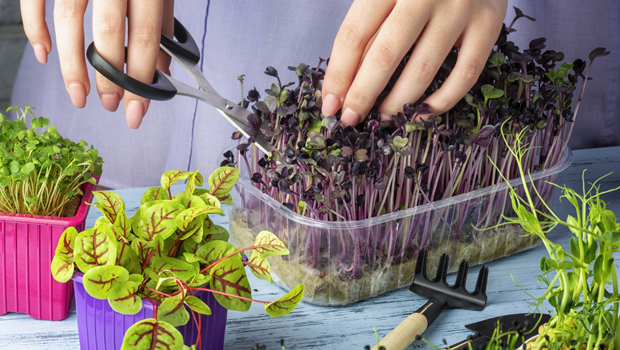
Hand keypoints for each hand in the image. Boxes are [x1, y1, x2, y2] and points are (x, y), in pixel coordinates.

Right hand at [20, 0, 174, 127]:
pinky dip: (35, 30)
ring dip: (72, 65)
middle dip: (108, 77)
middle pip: (107, 31)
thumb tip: (162, 69)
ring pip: (68, 20)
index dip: (141, 78)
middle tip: (110, 104)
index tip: (137, 110)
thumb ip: (161, 24)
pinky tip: (46, 56)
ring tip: (80, 95)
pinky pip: (34, 0)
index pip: (145, 36)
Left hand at [321, 0, 506, 125]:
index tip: (329, 104)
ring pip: (422, 70)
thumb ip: (368, 29)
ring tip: (382, 118)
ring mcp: (460, 8)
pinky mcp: (489, 23)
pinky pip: (464, 75)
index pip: (354, 35)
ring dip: (397, 104)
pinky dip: (441, 102)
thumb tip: (343, 85)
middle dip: (362, 95)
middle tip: (350, 119)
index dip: (338, 75)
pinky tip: (421, 114)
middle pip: (385, 56)